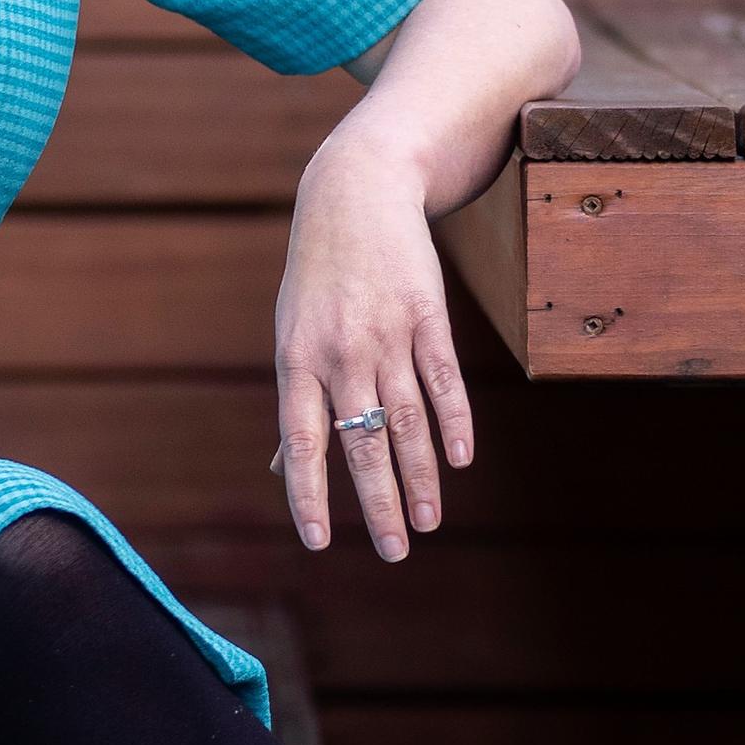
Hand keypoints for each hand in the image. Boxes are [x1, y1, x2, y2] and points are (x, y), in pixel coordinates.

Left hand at [272, 121, 475, 562]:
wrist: (356, 192)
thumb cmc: (317, 276)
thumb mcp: (292, 332)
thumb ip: (298, 401)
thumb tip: (284, 469)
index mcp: (297, 360)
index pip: (302, 441)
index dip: (309, 493)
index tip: (318, 542)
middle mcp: (341, 353)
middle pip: (362, 442)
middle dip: (379, 503)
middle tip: (394, 552)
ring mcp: (388, 335)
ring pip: (408, 421)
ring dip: (421, 476)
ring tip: (429, 522)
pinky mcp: (429, 318)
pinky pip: (444, 381)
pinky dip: (455, 423)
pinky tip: (460, 461)